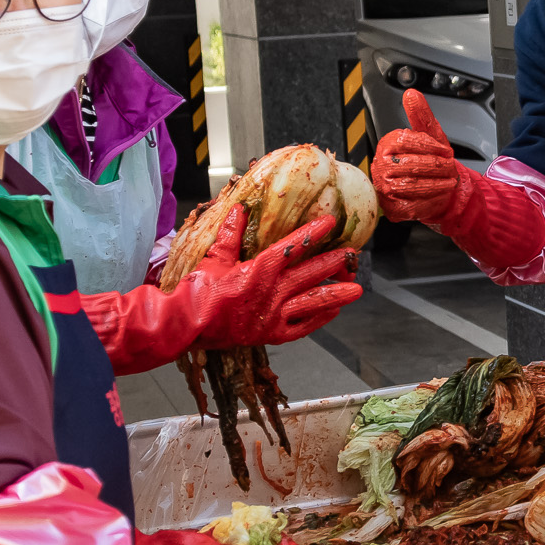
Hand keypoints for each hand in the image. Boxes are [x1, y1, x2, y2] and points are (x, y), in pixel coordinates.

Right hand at [82, 208, 359, 371]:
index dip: (313, 233)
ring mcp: (274, 314)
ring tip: (357, 289)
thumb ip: (230, 234)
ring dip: (336, 294)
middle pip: (310, 273)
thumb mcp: (214, 258)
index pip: (293, 246)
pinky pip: (302, 327)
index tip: (330, 223)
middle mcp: (273, 290)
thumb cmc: (198, 290)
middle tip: (354, 255)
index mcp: (260, 269)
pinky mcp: (271, 334)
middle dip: (334, 263)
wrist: (187, 324)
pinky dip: (319, 319)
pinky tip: (333, 312)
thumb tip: (240, 210)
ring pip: (313, 302)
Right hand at [372, 90, 465, 221]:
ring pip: (412, 185)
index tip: (445, 150)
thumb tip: (412, 94)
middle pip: (409, 164)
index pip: (405, 140)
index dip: (429, 145)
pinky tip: (440, 194)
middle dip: (436, 166)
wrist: (434, 189)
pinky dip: (432, 199)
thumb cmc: (429, 160)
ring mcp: (385, 189)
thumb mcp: (429, 135)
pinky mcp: (393, 209)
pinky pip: (413, 205)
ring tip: (449, 180)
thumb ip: (421, 115)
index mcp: (387, 145)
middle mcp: (381, 166)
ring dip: (437, 183)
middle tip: (450, 167)